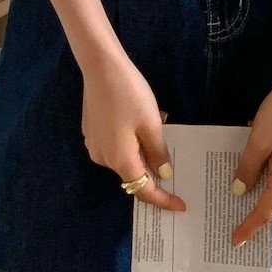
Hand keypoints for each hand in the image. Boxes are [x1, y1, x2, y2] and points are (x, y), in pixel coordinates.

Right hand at [81, 48, 186, 212]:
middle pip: (132, 174)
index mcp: (120, 160)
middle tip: (173, 149)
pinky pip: (115, 145)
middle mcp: (103, 157)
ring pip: (124, 158)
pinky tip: (138, 119)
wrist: (101, 66)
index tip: (181, 205)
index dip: (162, 200)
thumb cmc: (130, 94)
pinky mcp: (90, 130)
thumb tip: (162, 175)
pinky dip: (130, 141)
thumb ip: (158, 153)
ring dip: (142, 150)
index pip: (143, 190)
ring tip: (158, 124)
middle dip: (153, 168)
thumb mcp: (152, 124)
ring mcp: (93, 143)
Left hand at [230, 61, 271, 244]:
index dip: (249, 226)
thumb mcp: (258, 140)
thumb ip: (248, 168)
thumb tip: (241, 191)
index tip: (235, 240)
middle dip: (253, 197)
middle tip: (228, 201)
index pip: (266, 211)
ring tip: (242, 170)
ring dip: (262, 176)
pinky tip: (261, 151)